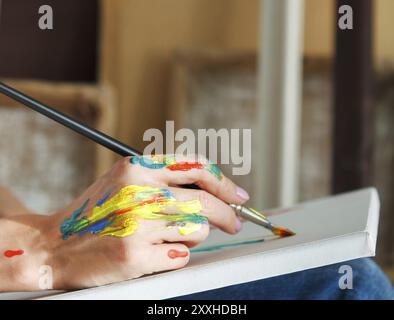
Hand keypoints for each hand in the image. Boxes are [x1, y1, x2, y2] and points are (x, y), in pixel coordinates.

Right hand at [0, 155, 248, 290]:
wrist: (54, 245)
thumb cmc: (96, 213)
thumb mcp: (124, 181)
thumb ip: (164, 179)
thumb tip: (215, 191)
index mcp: (137, 168)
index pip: (196, 167)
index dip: (224, 182)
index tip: (239, 196)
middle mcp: (138, 192)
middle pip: (205, 202)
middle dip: (227, 215)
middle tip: (233, 223)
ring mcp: (136, 224)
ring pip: (197, 230)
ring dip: (189, 237)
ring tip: (163, 237)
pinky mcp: (134, 255)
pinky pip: (181, 257)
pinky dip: (174, 257)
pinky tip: (151, 253)